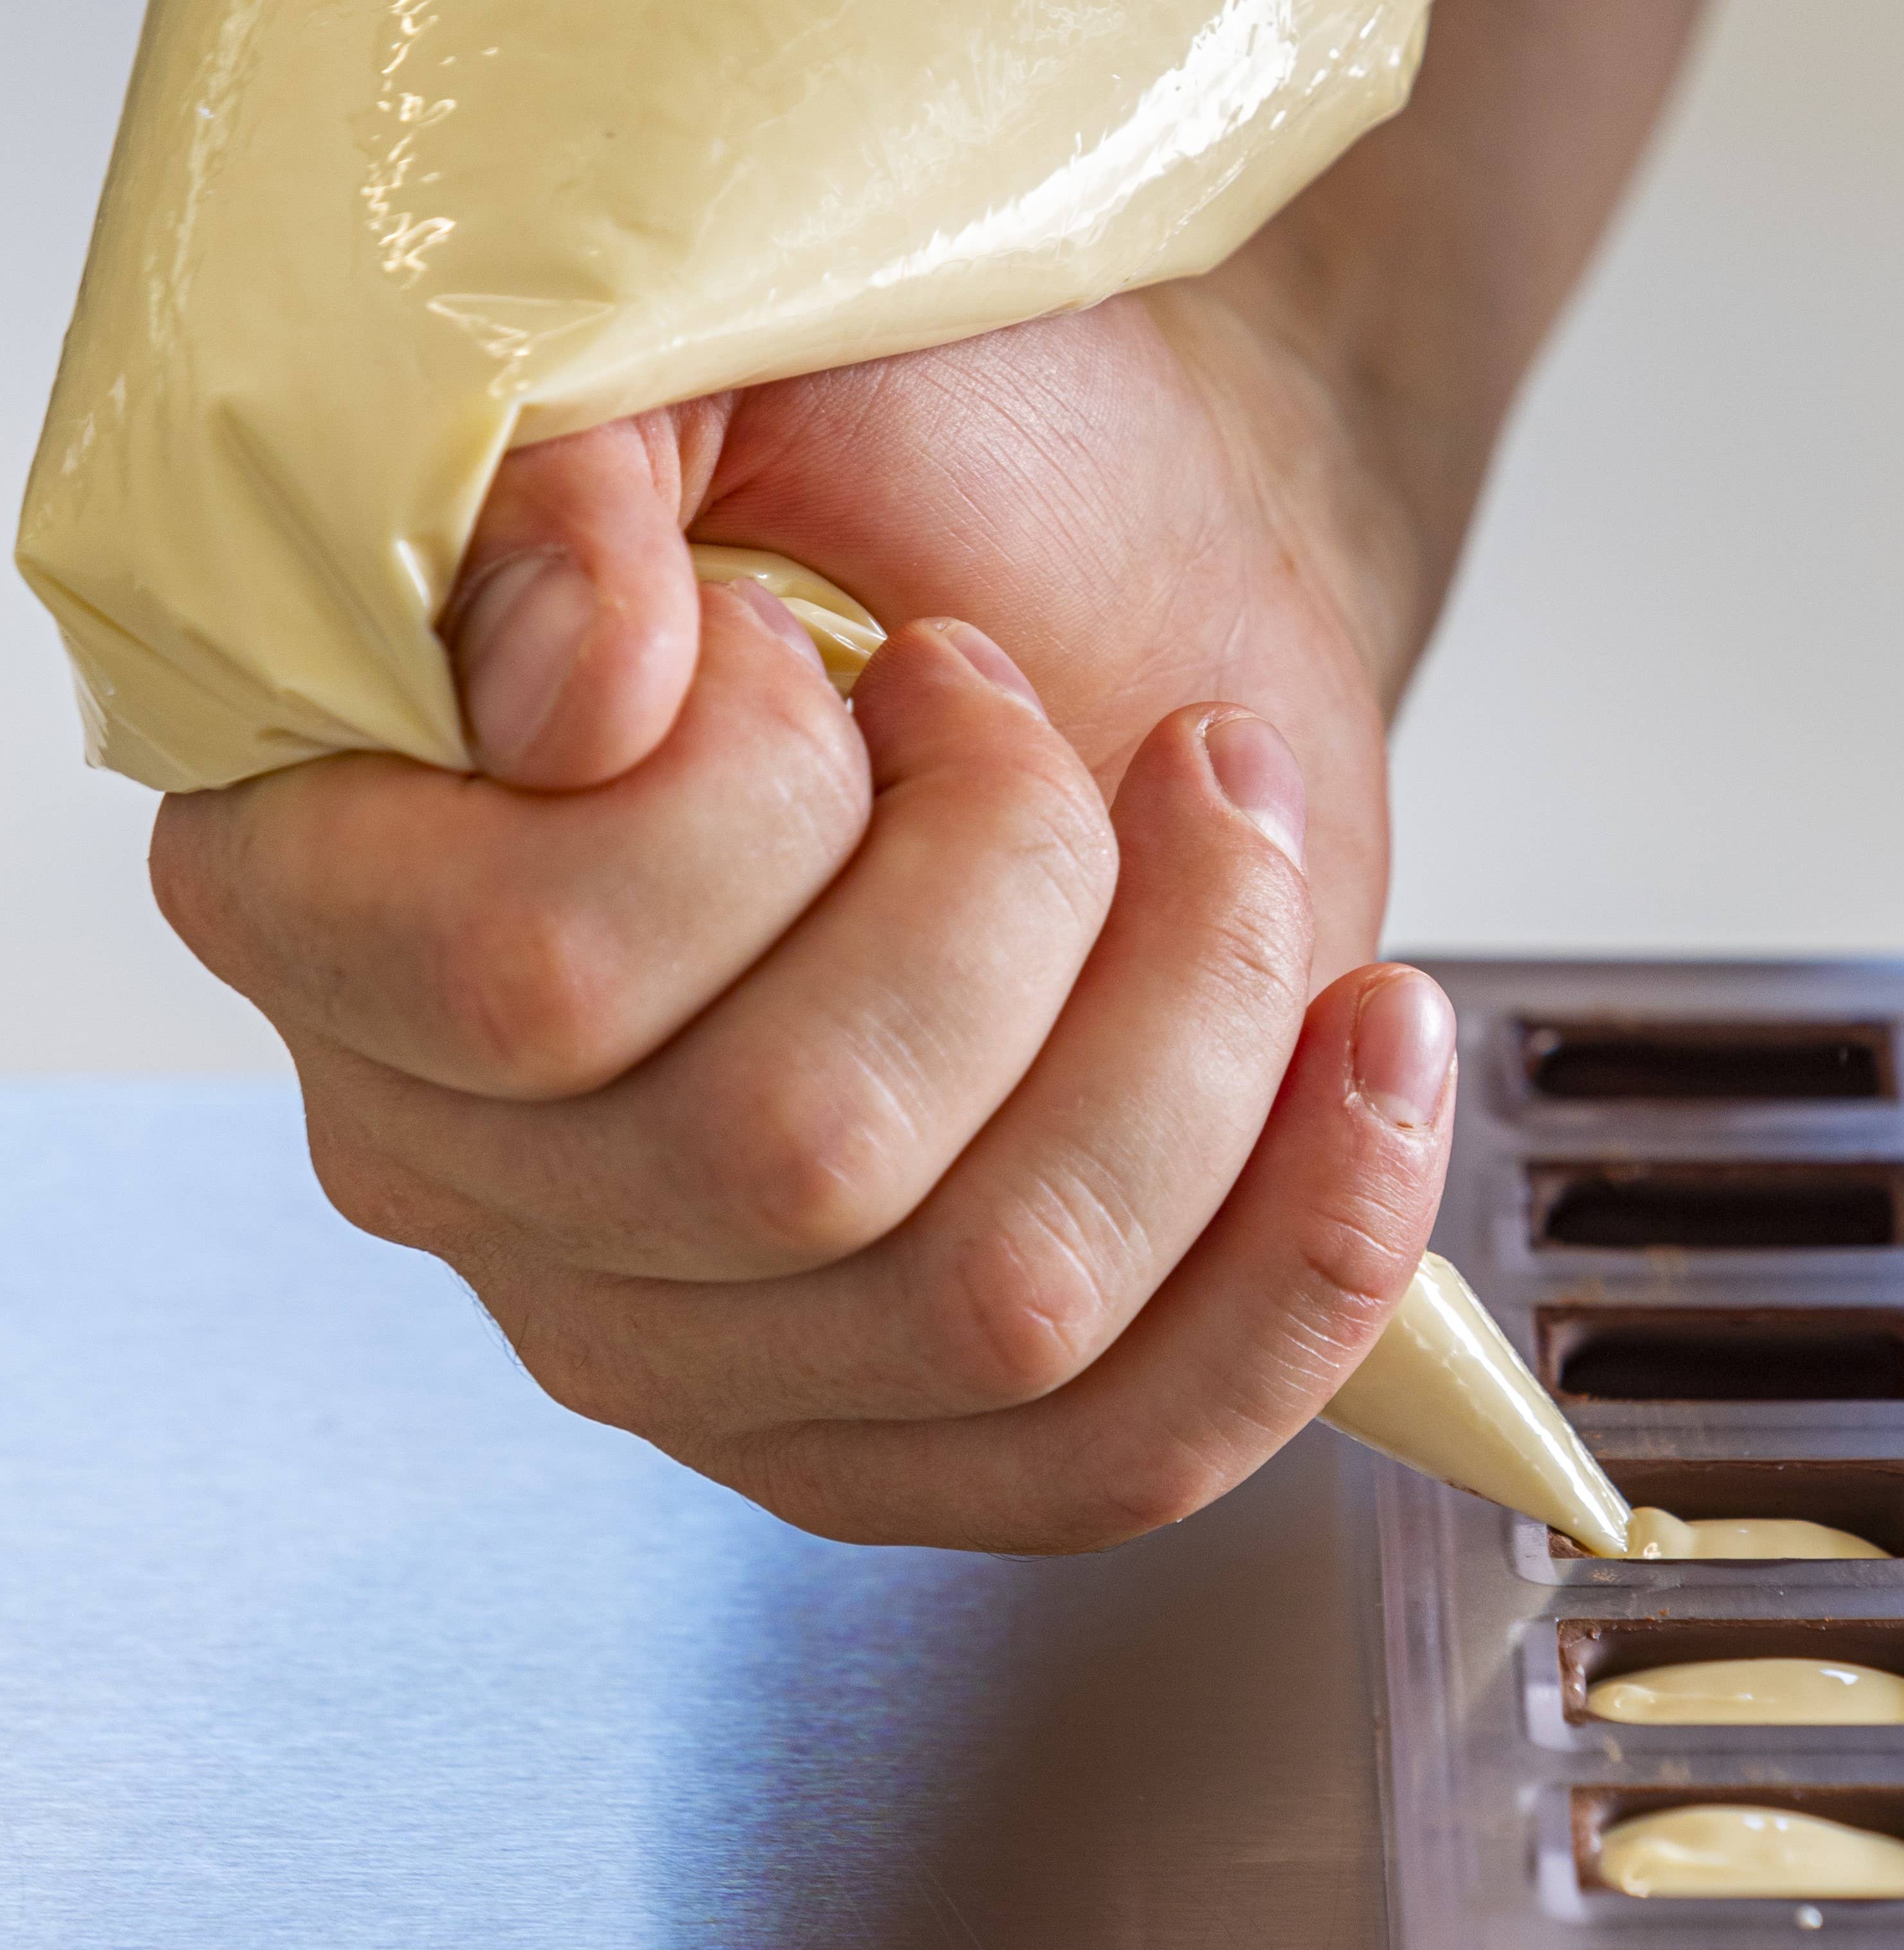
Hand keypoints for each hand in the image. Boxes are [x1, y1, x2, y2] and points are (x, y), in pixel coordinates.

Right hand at [147, 282, 1458, 1550]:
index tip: (844, 644)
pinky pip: (1132, 1455)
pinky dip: (1308, 1252)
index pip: (538, 978)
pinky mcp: (941, 1432)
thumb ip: (576, 466)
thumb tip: (575, 695)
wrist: (1126, 571)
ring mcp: (718, 1349)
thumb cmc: (930, 474)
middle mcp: (494, 1180)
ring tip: (1217, 830)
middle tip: (1047, 729)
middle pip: (801, 1161)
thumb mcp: (731, 351)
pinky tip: (1370, 1045)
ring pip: (998, 1303)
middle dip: (1016, 885)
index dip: (763, 794)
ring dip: (1186, 1026)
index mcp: (344, 919)